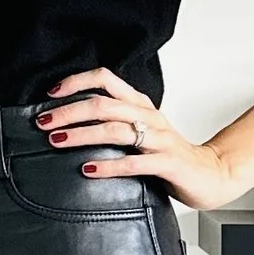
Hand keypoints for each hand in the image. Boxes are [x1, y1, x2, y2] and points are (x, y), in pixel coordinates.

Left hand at [35, 69, 244, 210]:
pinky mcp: (167, 163)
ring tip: (57, 141)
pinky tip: (88, 170)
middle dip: (68, 111)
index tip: (50, 94)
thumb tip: (69, 123)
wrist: (210, 175)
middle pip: (103, 103)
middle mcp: (149, 116)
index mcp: (140, 104)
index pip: (106, 79)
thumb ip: (114, 123)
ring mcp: (159, 139)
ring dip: (81, 134)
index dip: (76, 82)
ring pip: (115, 129)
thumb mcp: (140, 132)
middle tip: (43, 122)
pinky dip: (108, 166)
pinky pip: (134, 162)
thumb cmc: (169, 155)